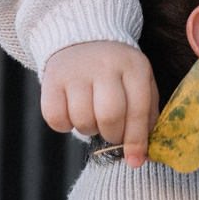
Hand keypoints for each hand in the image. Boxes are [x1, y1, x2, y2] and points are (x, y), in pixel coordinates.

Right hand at [40, 40, 156, 165]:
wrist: (84, 38)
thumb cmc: (118, 71)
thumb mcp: (140, 83)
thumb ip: (146, 116)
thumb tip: (144, 156)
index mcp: (134, 66)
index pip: (138, 110)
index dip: (136, 141)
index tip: (135, 161)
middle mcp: (105, 66)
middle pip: (110, 116)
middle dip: (113, 135)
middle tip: (112, 132)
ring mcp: (76, 71)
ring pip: (83, 120)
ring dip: (89, 129)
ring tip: (93, 115)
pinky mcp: (52, 79)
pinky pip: (55, 118)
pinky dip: (65, 125)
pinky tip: (73, 112)